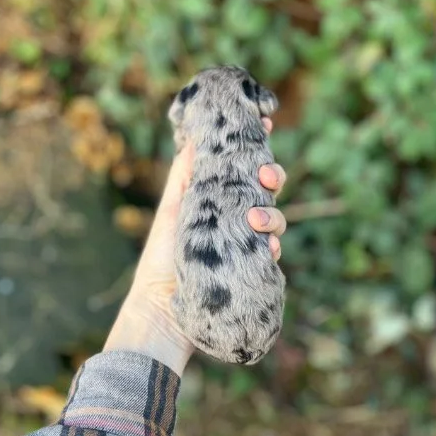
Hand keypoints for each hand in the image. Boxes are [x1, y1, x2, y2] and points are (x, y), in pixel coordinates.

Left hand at [103, 120, 286, 374]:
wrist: (160, 310)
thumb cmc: (160, 260)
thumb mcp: (172, 211)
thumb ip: (184, 176)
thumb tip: (193, 138)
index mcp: (217, 200)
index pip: (242, 168)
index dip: (256, 146)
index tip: (266, 124)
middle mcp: (236, 218)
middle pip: (266, 189)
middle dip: (273, 176)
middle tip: (267, 175)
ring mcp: (246, 243)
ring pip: (275, 218)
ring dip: (273, 213)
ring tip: (257, 220)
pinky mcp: (252, 268)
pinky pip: (271, 252)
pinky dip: (272, 246)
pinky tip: (268, 248)